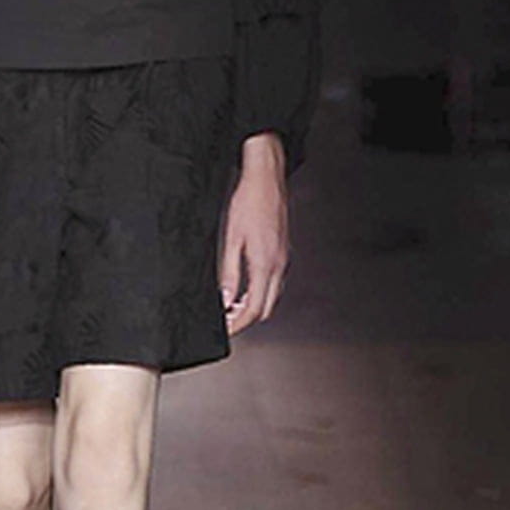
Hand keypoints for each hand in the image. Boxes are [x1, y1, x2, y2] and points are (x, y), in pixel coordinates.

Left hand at [219, 132, 289, 334]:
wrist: (266, 178)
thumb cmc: (248, 203)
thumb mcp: (232, 239)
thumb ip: (230, 272)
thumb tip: (226, 299)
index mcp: (265, 264)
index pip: (254, 309)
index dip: (238, 324)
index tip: (225, 330)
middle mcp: (279, 265)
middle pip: (266, 309)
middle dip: (246, 320)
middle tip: (226, 322)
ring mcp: (284, 259)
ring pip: (272, 297)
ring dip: (254, 307)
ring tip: (231, 308)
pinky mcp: (284, 252)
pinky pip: (275, 283)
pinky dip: (261, 293)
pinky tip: (245, 289)